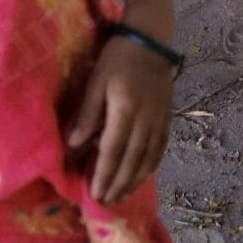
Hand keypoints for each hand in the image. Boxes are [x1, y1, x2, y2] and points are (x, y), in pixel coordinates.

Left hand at [66, 36, 173, 203]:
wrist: (151, 40)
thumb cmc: (117, 59)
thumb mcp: (96, 81)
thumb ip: (87, 114)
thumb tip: (74, 145)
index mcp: (125, 110)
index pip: (113, 151)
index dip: (104, 175)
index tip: (94, 195)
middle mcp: (145, 119)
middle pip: (132, 159)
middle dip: (119, 183)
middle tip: (106, 202)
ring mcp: (159, 119)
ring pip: (149, 157)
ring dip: (136, 179)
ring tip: (123, 195)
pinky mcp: (167, 115)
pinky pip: (162, 146)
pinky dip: (152, 164)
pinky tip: (144, 175)